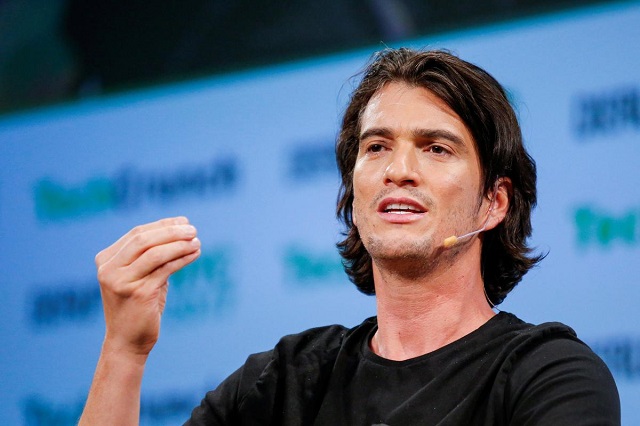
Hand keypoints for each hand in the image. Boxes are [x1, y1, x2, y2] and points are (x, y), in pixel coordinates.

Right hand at [95, 217, 200, 356]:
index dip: (162, 225)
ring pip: (155, 253)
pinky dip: (182, 259)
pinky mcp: (138, 293)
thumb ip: (151, 254)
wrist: (127, 342)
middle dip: (171, 231)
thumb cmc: (137, 306)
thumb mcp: (140, 275)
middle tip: (193, 230)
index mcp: (106, 260)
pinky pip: (165, 269)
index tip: (184, 221)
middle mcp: (109, 269)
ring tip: (197, 241)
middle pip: (144, 239)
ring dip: (179, 244)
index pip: (136, 233)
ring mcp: (121, 281)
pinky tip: (195, 254)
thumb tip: (180, 229)